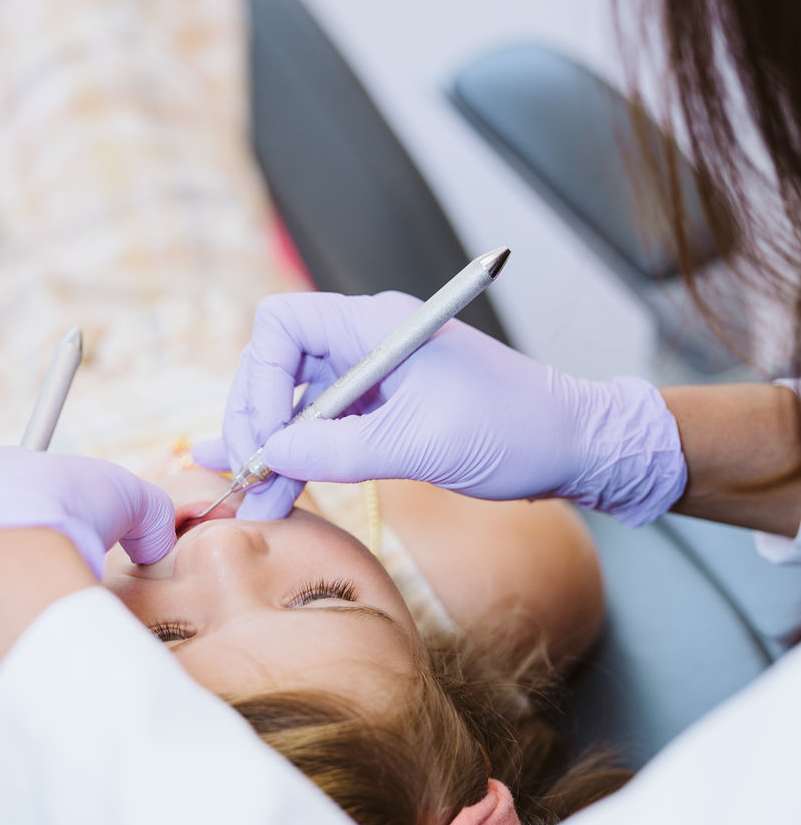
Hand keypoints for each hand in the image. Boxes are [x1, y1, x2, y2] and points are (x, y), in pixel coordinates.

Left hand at [0, 448, 175, 687]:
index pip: (30, 495)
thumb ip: (149, 515)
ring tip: (39, 617)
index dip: (66, 517)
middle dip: (31, 562)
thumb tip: (154, 542)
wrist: (8, 565)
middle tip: (64, 579)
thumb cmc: (66, 518)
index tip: (86, 539)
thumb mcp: (131, 497)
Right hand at [194, 292, 685, 523]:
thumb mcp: (421, 445)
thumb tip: (271, 456)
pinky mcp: (384, 412)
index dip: (259, 380)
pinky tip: (268, 483)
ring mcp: (373, 378)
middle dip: (254, 420)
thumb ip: (339, 450)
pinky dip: (298, 456)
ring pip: (295, 402)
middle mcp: (367, 344)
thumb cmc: (515, 431)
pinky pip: (324, 428)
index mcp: (377, 327)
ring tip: (249, 499)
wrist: (575, 447)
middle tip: (248, 476)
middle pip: (276, 365)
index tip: (268, 439)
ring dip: (270, 448)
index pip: (282, 325)